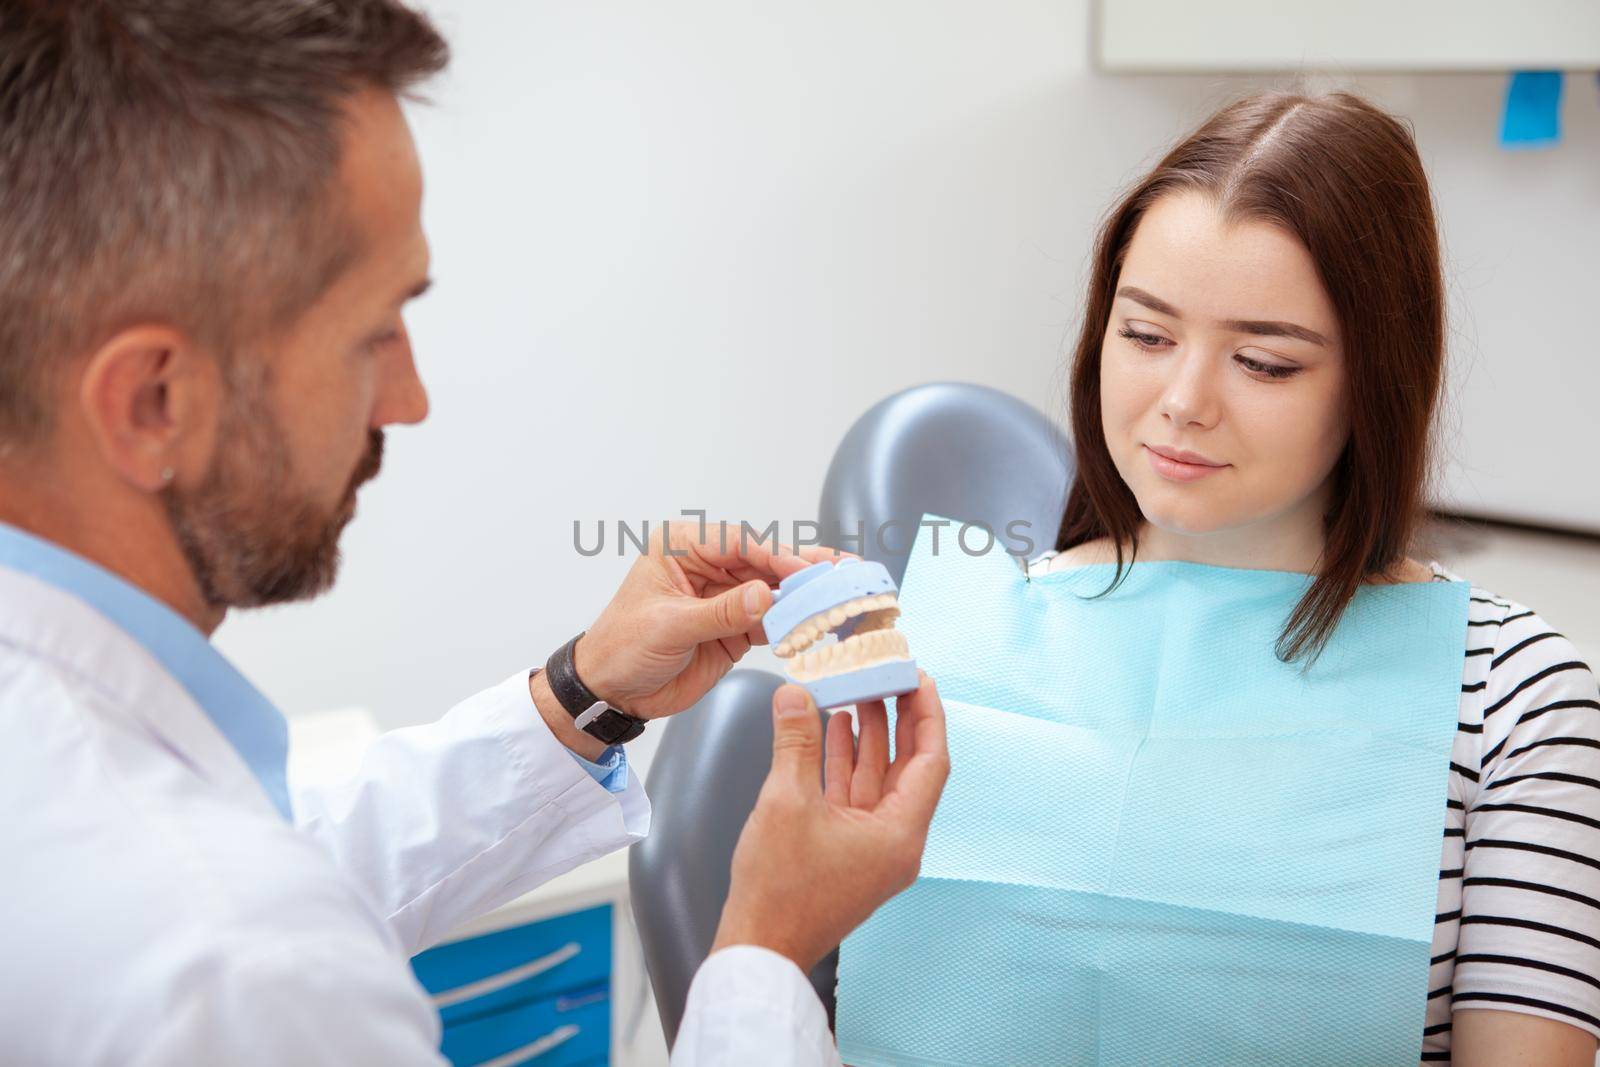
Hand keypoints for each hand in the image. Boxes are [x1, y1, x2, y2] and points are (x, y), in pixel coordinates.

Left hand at [574, 521, 842, 717]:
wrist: (612, 692)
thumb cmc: (622, 648)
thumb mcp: (669, 627)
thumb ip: (720, 612)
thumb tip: (763, 595)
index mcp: (683, 547)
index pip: (739, 542)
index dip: (775, 555)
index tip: (804, 571)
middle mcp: (708, 565)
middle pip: (765, 561)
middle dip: (804, 568)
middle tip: (843, 570)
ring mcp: (726, 597)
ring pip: (775, 589)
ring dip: (808, 595)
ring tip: (846, 593)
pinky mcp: (737, 627)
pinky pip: (772, 620)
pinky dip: (796, 623)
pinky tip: (822, 623)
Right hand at [711, 673, 949, 973]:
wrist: (759, 948)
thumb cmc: (779, 891)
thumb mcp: (786, 802)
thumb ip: (796, 742)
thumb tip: (794, 694)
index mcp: (900, 834)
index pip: (930, 760)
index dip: (927, 714)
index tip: (920, 677)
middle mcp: (895, 841)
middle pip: (907, 766)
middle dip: (897, 718)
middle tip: (888, 674)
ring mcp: (871, 848)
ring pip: (877, 778)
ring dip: (867, 736)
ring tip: (856, 690)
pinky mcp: (846, 851)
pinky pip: (854, 796)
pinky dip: (844, 762)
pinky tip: (831, 729)